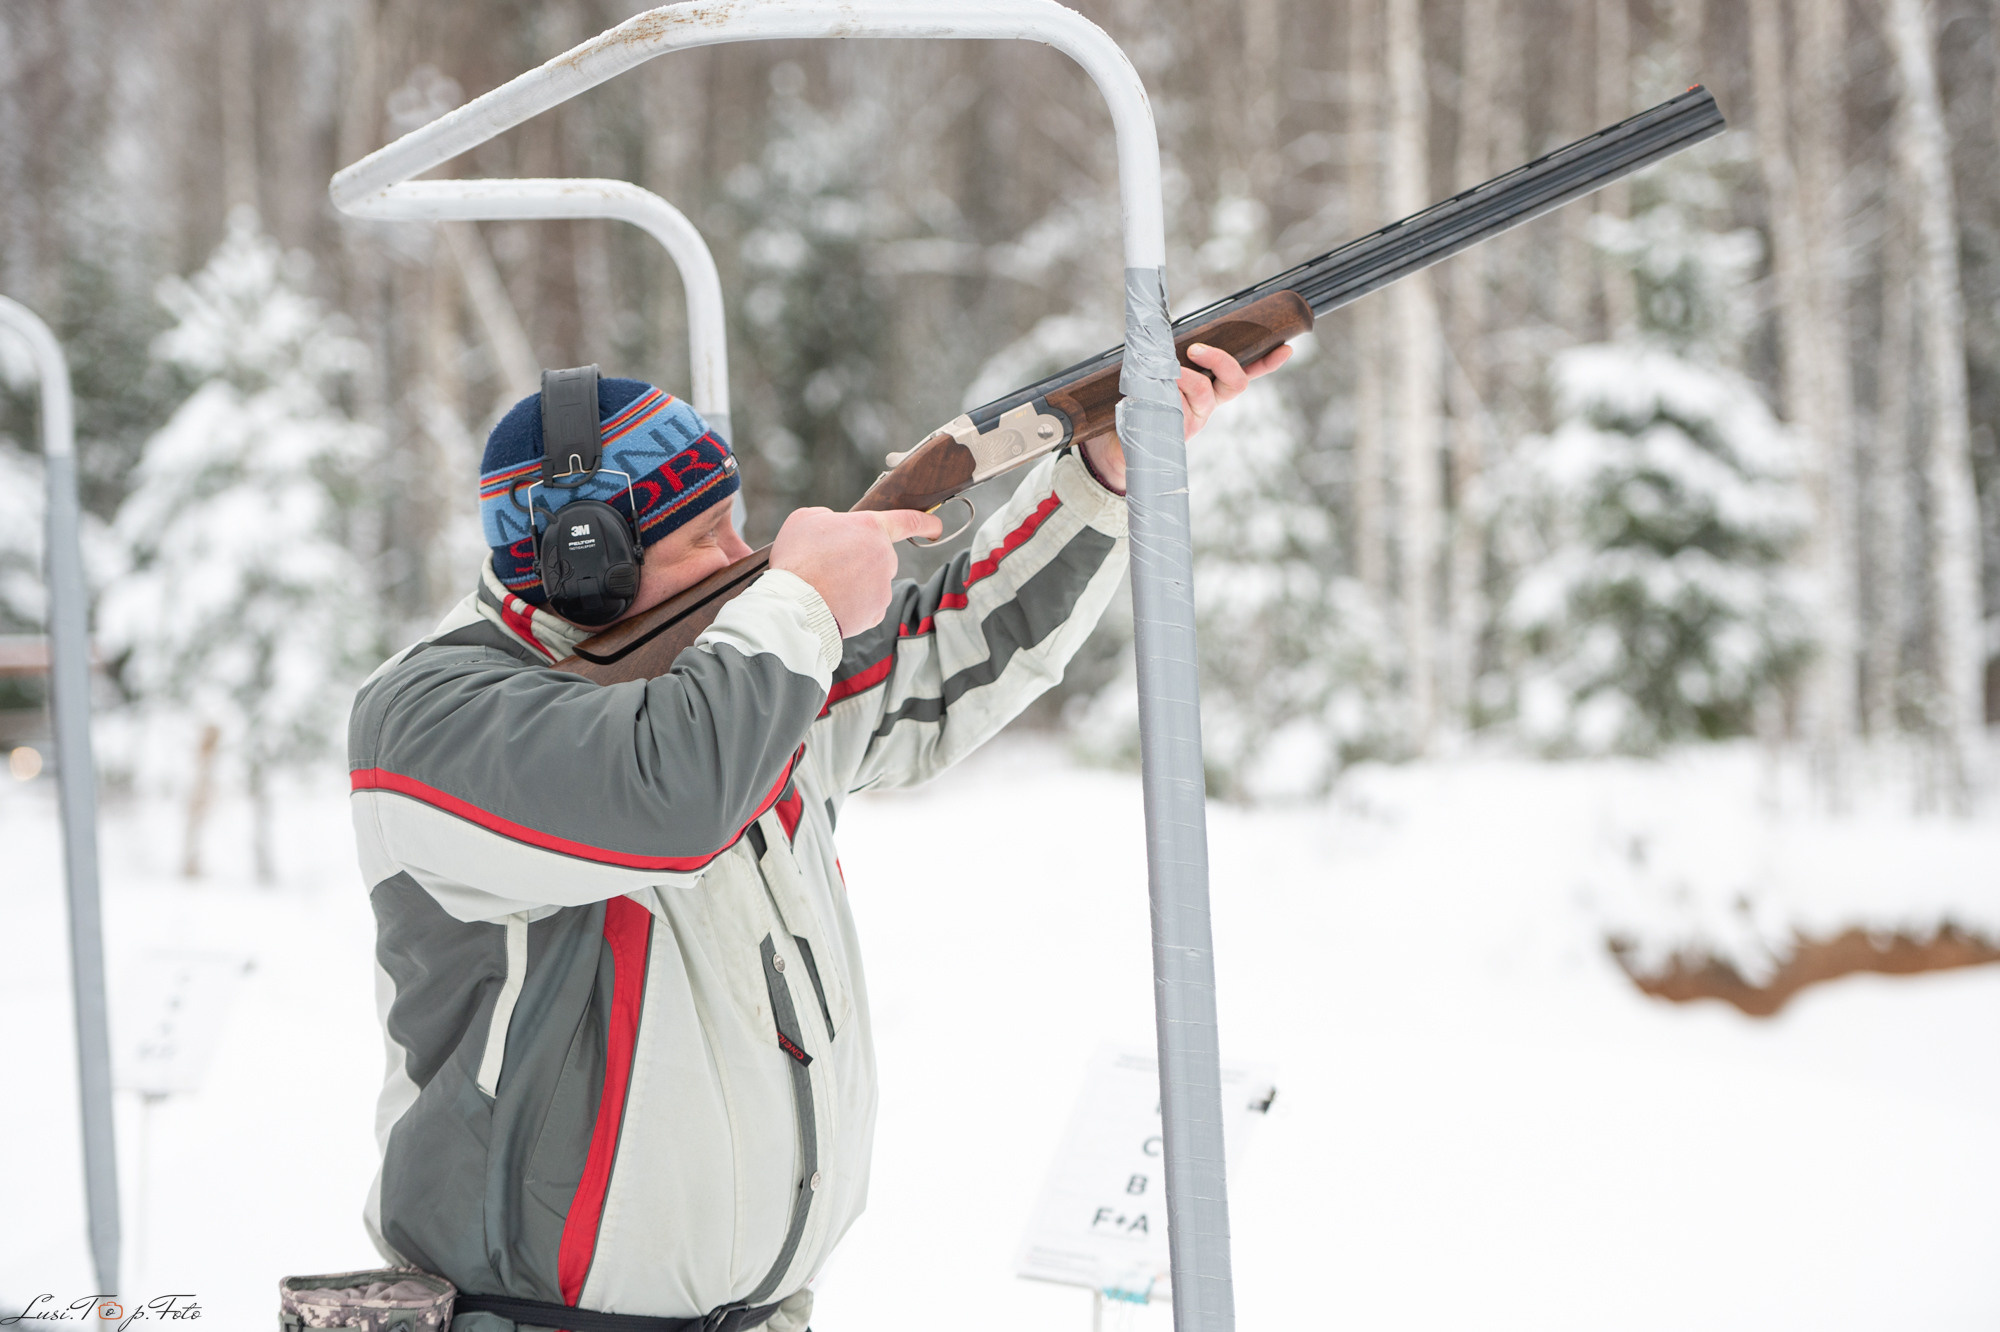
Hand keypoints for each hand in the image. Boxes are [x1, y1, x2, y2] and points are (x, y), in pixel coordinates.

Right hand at [770, 507, 941, 635]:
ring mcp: (883, 586)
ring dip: (855, 583)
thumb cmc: (798, 557)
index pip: (908, 520)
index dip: (925, 522)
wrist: (796, 602)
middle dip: (860, 560)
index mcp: (871, 528)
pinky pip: (867, 605)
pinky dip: (853, 605)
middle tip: (829, 565)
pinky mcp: (877, 612)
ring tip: (825, 586)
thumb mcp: (806, 519)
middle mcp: (885, 556)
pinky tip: (833, 602)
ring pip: (873, 582)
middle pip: (879, 556)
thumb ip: (828, 517)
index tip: (936, 526)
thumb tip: (835, 526)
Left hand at [1079, 341, 1295, 491]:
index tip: (1286, 348)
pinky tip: (1151, 391)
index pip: (1246, 373)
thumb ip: (1168, 354)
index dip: (1267, 363)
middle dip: (1220, 360)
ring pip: (1202, 392)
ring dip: (1184, 377)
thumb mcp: (1158, 373)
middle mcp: (1207, 404)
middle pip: (1235, 383)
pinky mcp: (1176, 431)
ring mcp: (1194, 420)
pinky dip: (1164, 393)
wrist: (1121, 442)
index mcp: (1210, 388)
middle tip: (1195, 349)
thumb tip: (1160, 320)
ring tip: (1164, 371)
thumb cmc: (1141, 399)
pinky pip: (1177, 407)